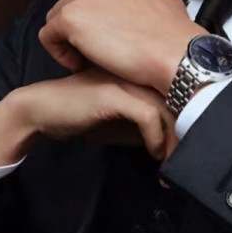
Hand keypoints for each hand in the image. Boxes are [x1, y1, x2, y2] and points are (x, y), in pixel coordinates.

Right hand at [0, 67, 178, 169]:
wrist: (42, 111)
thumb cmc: (82, 114)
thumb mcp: (124, 120)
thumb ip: (149, 122)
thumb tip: (177, 139)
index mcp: (142, 71)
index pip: (179, 90)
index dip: (189, 119)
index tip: (189, 148)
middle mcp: (138, 70)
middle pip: (179, 97)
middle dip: (187, 131)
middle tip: (184, 160)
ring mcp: (126, 79)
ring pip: (169, 106)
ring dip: (174, 139)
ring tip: (171, 161)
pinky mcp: (114, 93)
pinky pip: (148, 115)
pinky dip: (156, 138)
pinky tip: (153, 152)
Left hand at [38, 0, 206, 93]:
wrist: (174, 53)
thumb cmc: (172, 31)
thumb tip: (135, 1)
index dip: (97, 11)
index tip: (108, 28)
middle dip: (83, 24)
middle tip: (101, 45)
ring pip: (58, 17)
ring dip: (71, 38)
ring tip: (93, 56)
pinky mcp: (69, 17)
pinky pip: (49, 37)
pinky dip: (61, 53)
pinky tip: (81, 63)